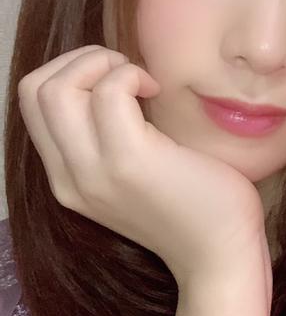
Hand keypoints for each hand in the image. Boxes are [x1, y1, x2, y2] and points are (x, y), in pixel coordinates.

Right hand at [17, 45, 268, 285]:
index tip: (119, 82)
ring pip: (54, 89)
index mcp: (70, 180)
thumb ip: (112, 142)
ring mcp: (95, 172)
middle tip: (127, 72)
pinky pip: (108, 92)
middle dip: (79, 60)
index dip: (70, 74)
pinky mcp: (130, 162)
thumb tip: (113, 83)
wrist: (222, 256)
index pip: (34, 106)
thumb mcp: (138, 176)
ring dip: (100, 63)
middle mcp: (71, 179)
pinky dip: (130, 74)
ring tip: (141, 81)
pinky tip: (157, 91)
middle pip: (33, 91)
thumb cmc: (198, 209)